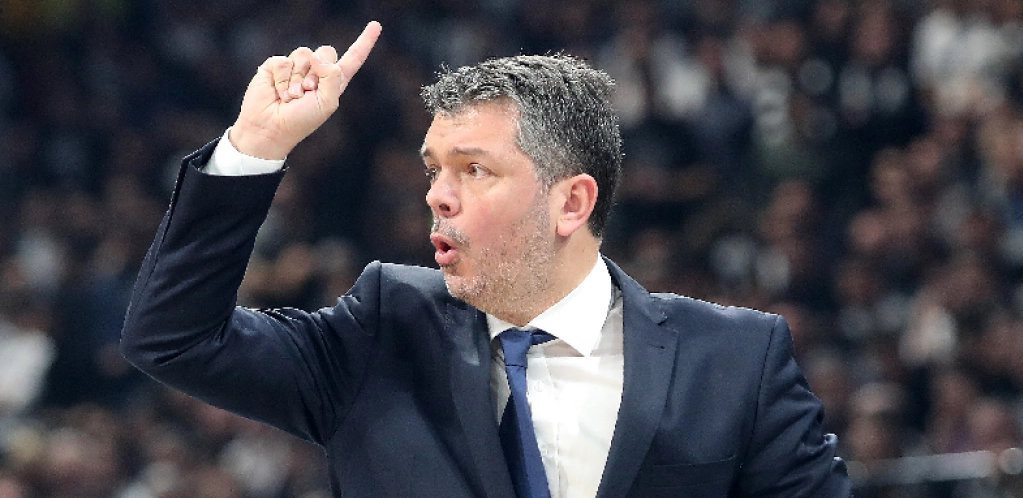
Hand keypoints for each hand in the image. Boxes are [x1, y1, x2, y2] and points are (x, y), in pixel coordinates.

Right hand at [229, 21, 381, 159]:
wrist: (271, 128)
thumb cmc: (301, 121)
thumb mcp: (327, 103)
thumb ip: (332, 77)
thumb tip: (317, 57)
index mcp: (334, 82)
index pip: (353, 58)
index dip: (364, 42)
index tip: (376, 25)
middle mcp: (316, 72)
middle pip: (327, 50)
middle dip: (318, 72)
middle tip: (309, 92)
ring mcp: (296, 67)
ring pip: (304, 54)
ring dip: (298, 79)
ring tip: (293, 97)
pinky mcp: (276, 66)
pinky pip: (283, 61)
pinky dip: (283, 80)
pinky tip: (279, 93)